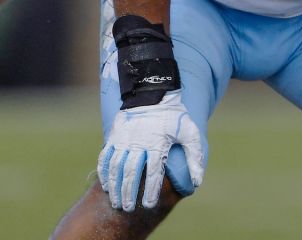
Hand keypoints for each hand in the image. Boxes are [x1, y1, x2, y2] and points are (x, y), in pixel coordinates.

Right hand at [98, 91, 203, 210]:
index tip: (148, 205)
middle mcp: (139, 142)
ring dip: (114, 186)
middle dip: (129, 193)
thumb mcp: (190, 132)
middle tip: (128, 209)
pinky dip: (104, 172)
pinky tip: (105, 185)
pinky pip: (105, 156)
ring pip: (116, 167)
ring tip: (116, 202)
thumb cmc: (174, 116)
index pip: (154, 172)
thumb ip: (195, 157)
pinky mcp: (115, 135)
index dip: (151, 190)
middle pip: (131, 172)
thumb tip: (197, 182)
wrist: (153, 92)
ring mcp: (124, 139)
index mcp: (158, 143)